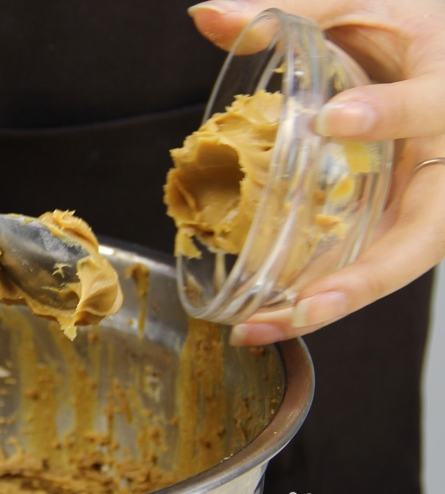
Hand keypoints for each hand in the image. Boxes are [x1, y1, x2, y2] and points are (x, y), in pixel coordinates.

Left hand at [188, 0, 444, 345]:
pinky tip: (271, 316)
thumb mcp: (362, 7)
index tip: (333, 120)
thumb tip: (206, 16)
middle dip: (365, 278)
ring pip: (396, 266)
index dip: (389, 114)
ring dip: (333, 304)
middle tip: (300, 304)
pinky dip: (324, 294)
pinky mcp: (407, 223)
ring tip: (263, 327)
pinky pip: (371, 266)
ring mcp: (430, 201)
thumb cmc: (412, 34)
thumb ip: (291, 11)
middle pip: (426, 234)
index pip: (434, 104)